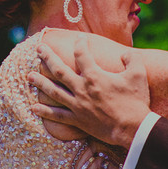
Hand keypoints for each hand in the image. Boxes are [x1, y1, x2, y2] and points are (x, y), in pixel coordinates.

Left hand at [28, 35, 150, 148]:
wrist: (133, 129)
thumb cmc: (136, 101)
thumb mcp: (138, 75)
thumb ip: (131, 59)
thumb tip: (124, 53)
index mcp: (94, 76)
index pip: (82, 54)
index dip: (80, 44)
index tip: (79, 39)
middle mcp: (81, 89)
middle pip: (59, 70)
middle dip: (47, 57)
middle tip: (39, 49)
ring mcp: (77, 105)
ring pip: (53, 91)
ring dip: (40, 82)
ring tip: (29, 76)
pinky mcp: (77, 120)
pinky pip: (57, 115)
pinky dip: (45, 112)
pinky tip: (34, 107)